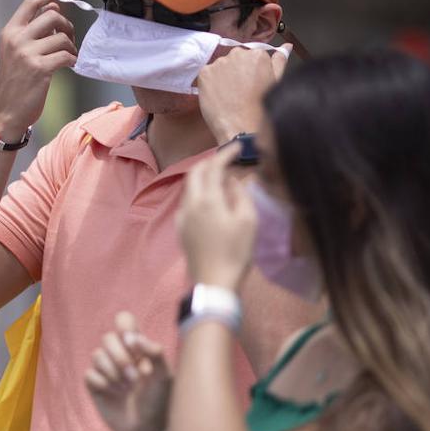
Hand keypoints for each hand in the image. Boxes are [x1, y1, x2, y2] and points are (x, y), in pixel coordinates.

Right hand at [0, 0, 76, 137]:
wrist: (6, 112)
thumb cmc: (13, 83)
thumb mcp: (14, 52)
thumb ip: (30, 32)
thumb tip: (53, 11)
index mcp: (9, 32)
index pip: (31, 2)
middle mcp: (16, 39)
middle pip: (52, 15)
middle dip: (66, 25)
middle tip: (68, 38)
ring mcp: (27, 53)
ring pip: (62, 37)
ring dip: (71, 46)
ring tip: (68, 56)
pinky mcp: (40, 69)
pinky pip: (66, 56)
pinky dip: (72, 60)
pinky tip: (69, 66)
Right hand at [84, 312, 172, 430]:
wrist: (147, 428)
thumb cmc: (159, 400)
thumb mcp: (164, 376)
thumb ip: (155, 353)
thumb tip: (135, 338)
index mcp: (137, 346)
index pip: (123, 320)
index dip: (124, 326)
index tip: (132, 343)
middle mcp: (119, 353)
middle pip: (107, 337)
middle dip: (120, 357)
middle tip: (136, 377)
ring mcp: (105, 368)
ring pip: (97, 355)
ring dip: (114, 372)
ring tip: (127, 388)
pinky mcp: (94, 384)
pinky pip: (90, 374)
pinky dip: (103, 384)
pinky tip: (114, 394)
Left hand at [177, 144, 256, 289]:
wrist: (214, 283)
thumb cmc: (236, 252)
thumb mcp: (248, 221)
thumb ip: (240, 194)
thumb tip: (233, 180)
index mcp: (207, 200)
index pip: (213, 167)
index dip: (225, 154)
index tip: (237, 147)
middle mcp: (190, 204)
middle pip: (196, 173)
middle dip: (211, 162)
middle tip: (228, 161)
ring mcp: (182, 217)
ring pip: (190, 187)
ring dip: (204, 177)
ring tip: (223, 180)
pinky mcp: (181, 229)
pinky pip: (188, 202)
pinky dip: (199, 193)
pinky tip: (212, 201)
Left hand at [194, 47, 286, 142]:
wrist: (241, 128)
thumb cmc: (261, 108)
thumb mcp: (276, 82)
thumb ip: (280, 61)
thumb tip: (286, 47)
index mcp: (257, 54)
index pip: (253, 57)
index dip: (252, 72)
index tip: (251, 84)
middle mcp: (238, 53)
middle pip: (236, 59)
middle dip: (238, 71)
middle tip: (241, 91)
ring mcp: (219, 63)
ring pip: (221, 67)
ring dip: (224, 77)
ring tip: (230, 96)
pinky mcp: (204, 73)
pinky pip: (207, 74)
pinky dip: (211, 83)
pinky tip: (219, 97)